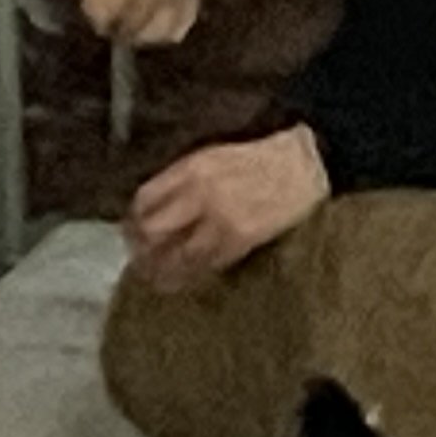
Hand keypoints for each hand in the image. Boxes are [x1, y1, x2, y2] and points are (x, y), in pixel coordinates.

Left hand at [127, 129, 329, 286]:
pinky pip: (204, 266)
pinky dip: (188, 275)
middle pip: (153, 231)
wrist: (303, 165)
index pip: (145, 199)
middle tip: (139, 258)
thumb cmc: (259, 159)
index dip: (133, 220)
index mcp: (192, 169)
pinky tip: (182, 280)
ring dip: (160, 270)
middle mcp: (200, 195)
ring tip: (154, 278)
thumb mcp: (213, 156)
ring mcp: (219, 221)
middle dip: (140, 248)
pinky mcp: (239, 241)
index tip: (132, 230)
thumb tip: (156, 208)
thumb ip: (182, 180)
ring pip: (175, 256)